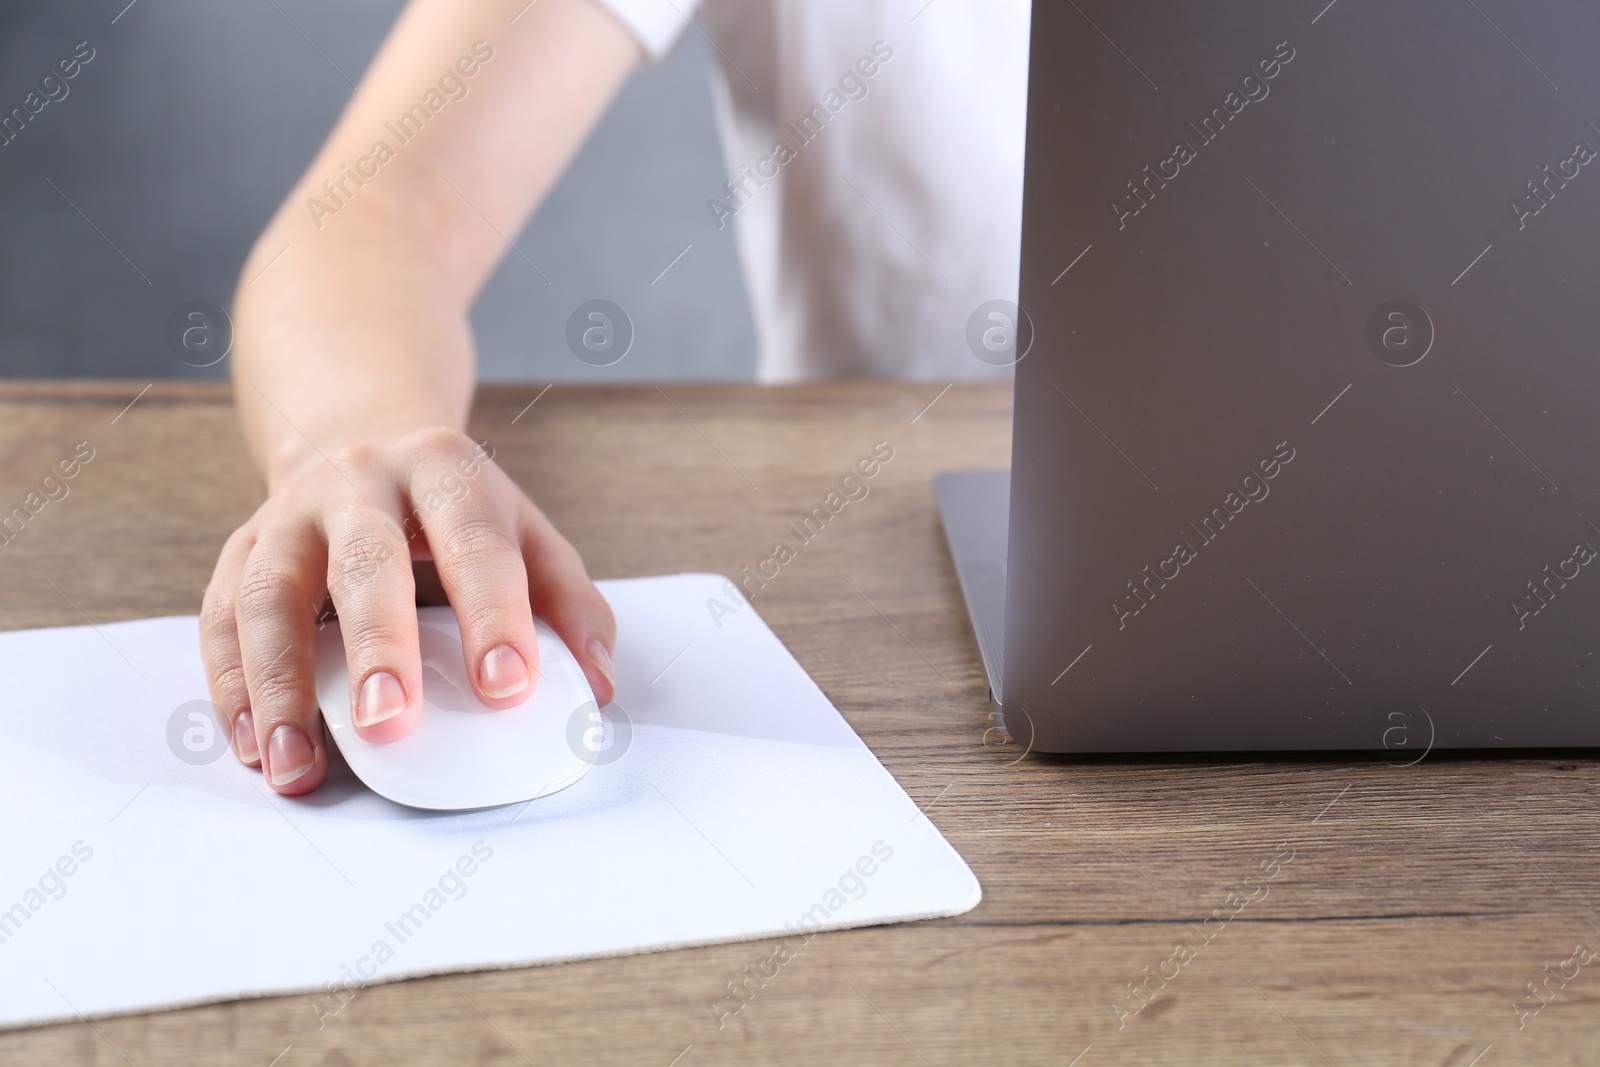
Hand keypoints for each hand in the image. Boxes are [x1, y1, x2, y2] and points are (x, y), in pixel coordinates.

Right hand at [199, 427, 616, 793]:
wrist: (364, 442)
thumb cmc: (458, 514)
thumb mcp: (527, 536)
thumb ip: (569, 605)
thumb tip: (597, 686)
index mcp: (446, 468)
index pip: (476, 542)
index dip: (494, 614)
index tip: (507, 689)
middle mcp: (361, 481)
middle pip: (364, 561)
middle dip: (376, 645)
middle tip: (389, 722)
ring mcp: (291, 515)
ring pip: (268, 594)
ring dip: (279, 685)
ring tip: (298, 765)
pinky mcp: (241, 551)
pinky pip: (221, 620)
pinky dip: (233, 688)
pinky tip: (256, 746)